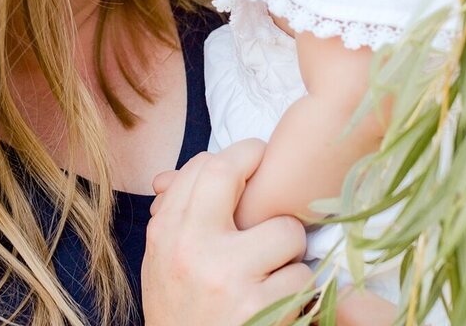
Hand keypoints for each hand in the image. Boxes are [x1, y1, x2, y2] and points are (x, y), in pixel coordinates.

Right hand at [142, 139, 312, 325]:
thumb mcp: (162, 263)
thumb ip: (175, 216)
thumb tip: (182, 172)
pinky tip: (279, 301)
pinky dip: (298, 288)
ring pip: (285, 231)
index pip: (202, 168)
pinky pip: (302, 276)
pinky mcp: (263, 308)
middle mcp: (192, 249)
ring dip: (288, 249)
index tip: (254, 157)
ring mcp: (229, 277)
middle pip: (232, 176)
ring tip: (271, 269)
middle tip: (277, 177)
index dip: (236, 155)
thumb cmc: (180, 313)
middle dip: (261, 166)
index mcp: (166, 235)